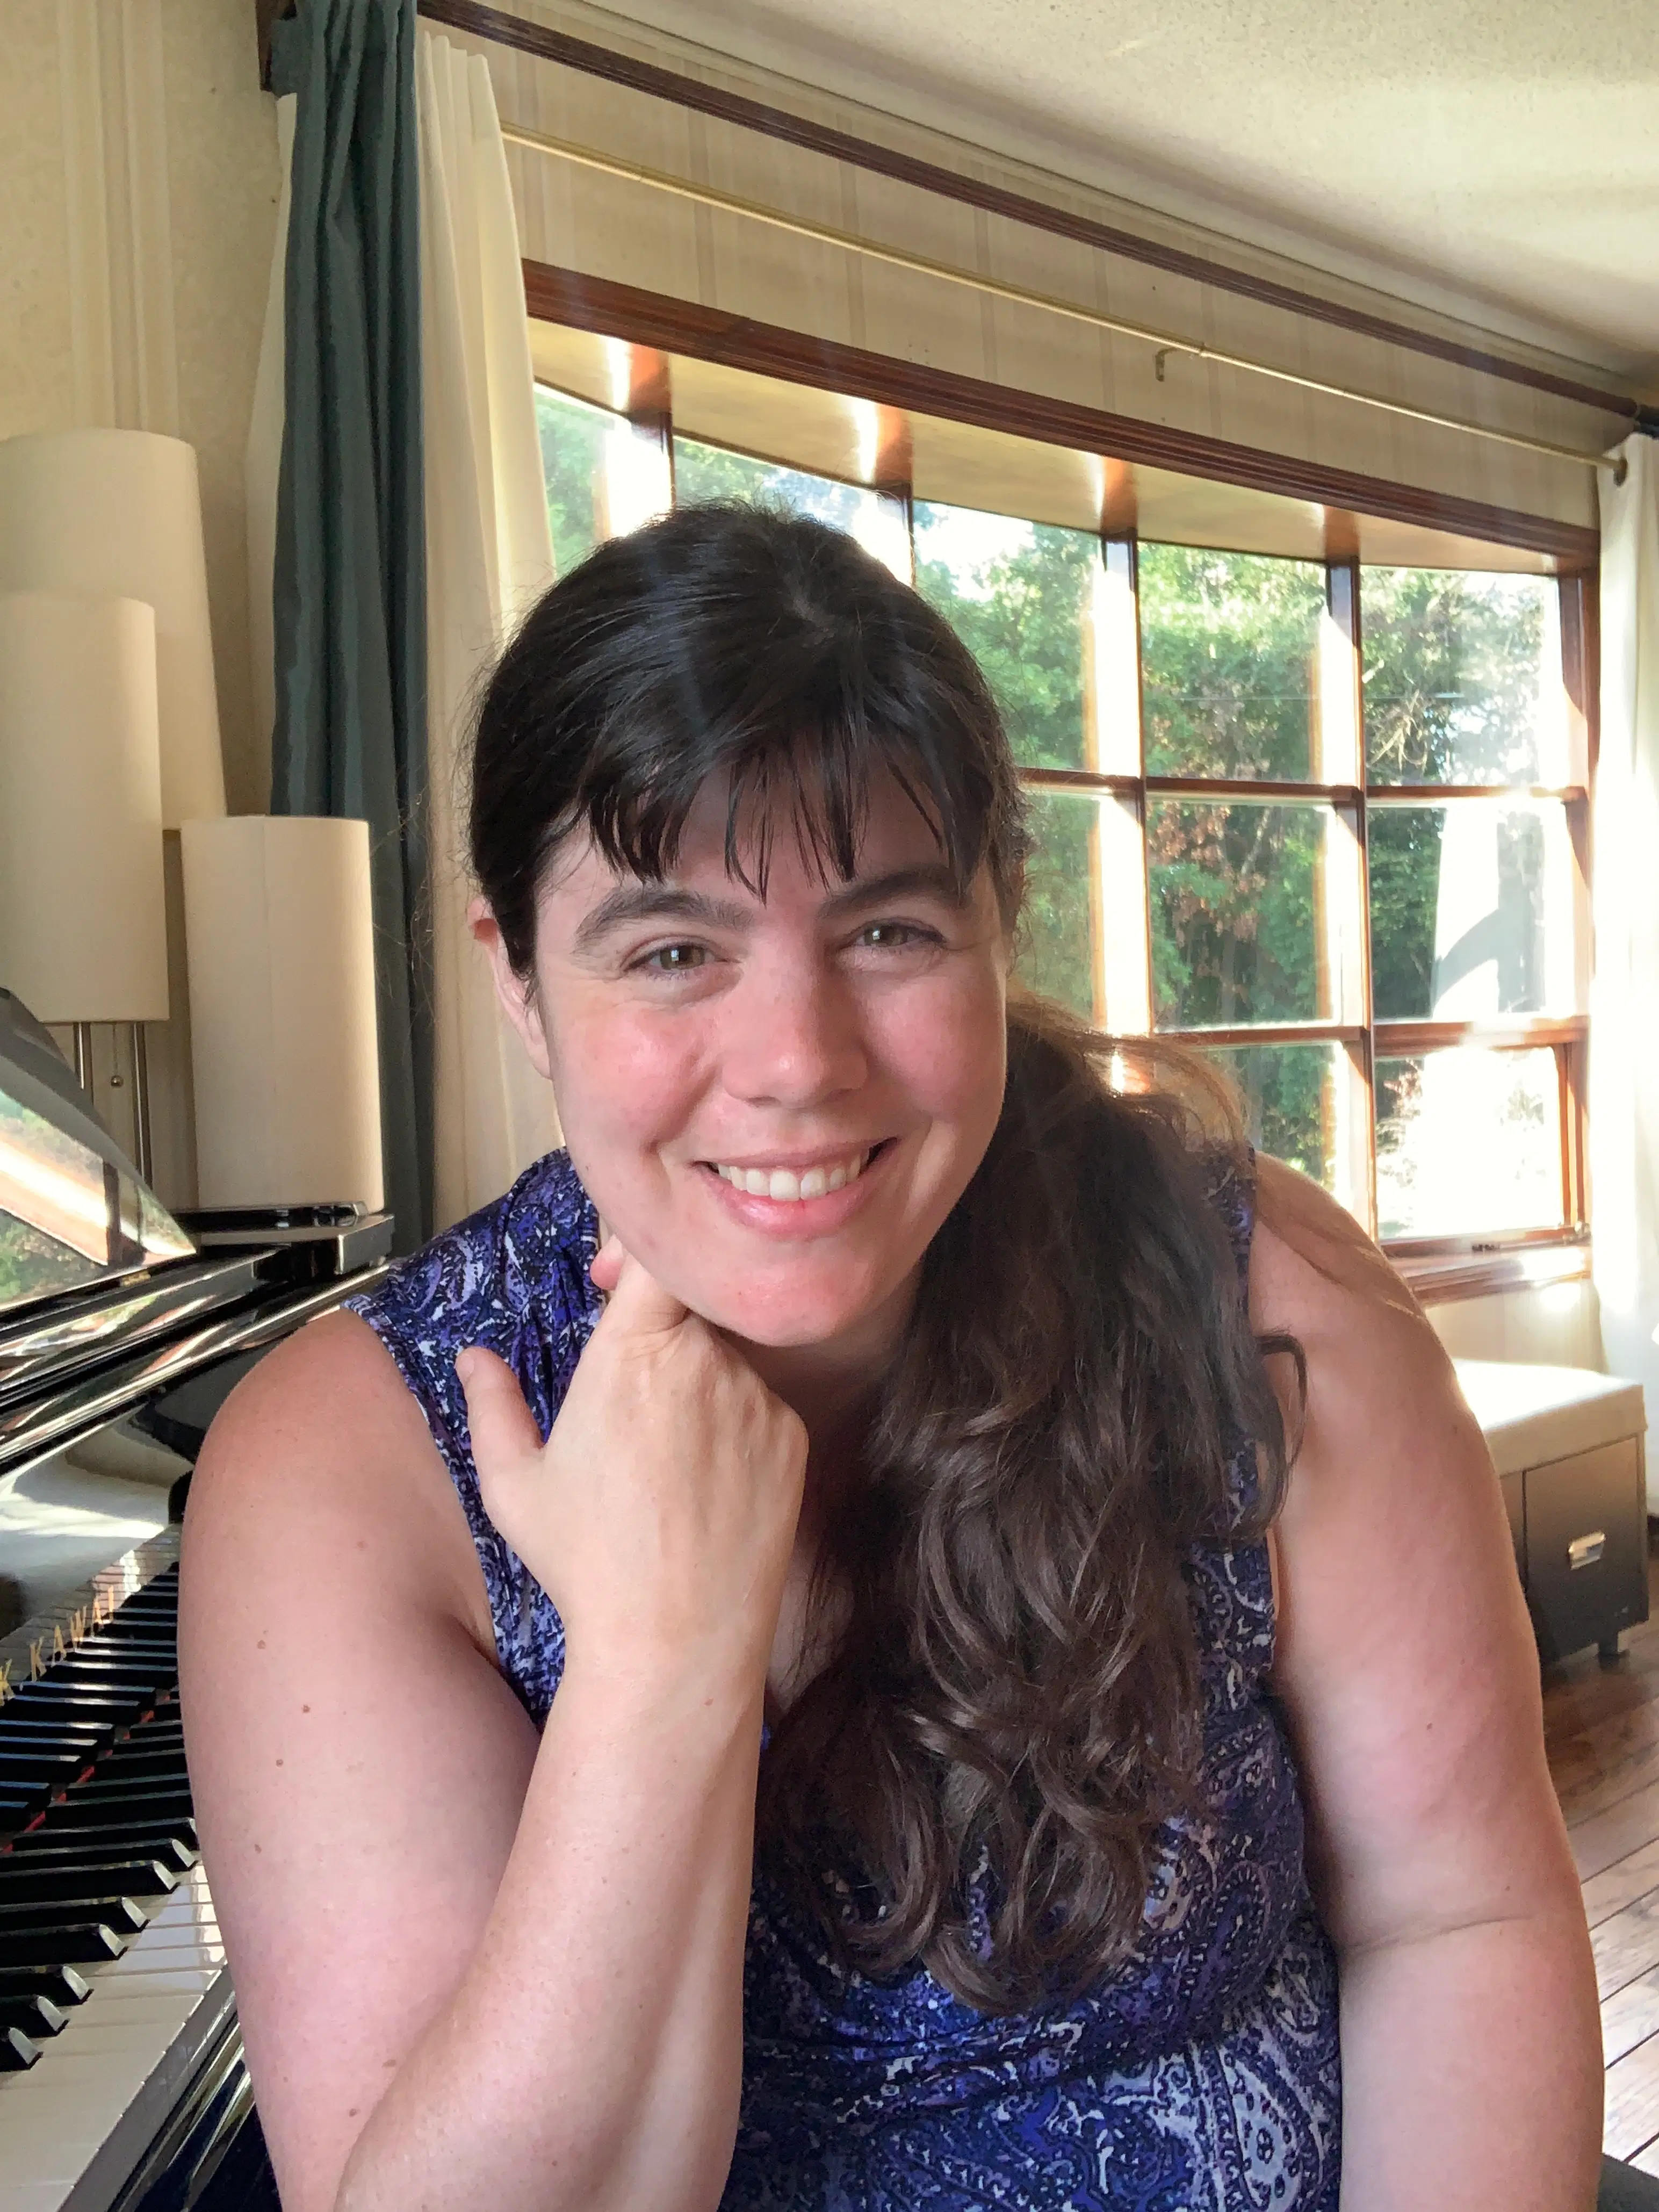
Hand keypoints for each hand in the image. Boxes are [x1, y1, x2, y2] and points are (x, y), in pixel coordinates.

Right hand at [455, 1243, 806, 1707]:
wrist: (677, 1640)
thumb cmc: (588, 1564)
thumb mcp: (513, 1486)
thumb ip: (491, 1406)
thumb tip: (475, 1360)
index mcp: (632, 1353)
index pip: (656, 1255)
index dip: (639, 1251)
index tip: (614, 1280)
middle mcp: (705, 1360)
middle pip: (687, 1314)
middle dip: (659, 1343)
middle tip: (629, 1409)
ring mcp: (756, 1397)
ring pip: (724, 1364)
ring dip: (697, 1392)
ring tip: (664, 1472)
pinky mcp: (790, 1437)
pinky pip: (759, 1408)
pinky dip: (732, 1432)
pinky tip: (703, 1492)